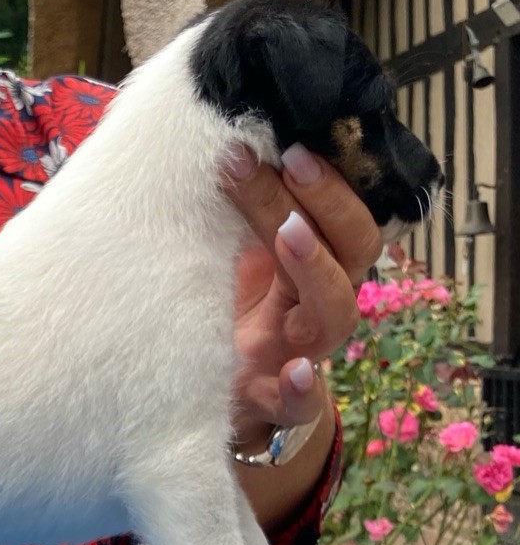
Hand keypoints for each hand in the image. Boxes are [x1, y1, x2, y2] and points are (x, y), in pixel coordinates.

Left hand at [224, 142, 382, 447]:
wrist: (195, 384)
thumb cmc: (218, 304)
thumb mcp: (226, 251)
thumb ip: (237, 210)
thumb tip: (221, 141)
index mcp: (310, 261)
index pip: (339, 211)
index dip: (325, 178)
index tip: (286, 141)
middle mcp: (316, 301)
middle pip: (349, 251)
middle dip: (324, 204)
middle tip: (289, 162)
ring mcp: (299, 351)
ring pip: (335, 312)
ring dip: (315, 269)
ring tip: (290, 233)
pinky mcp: (272, 399)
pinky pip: (300, 403)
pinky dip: (302, 389)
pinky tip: (297, 371)